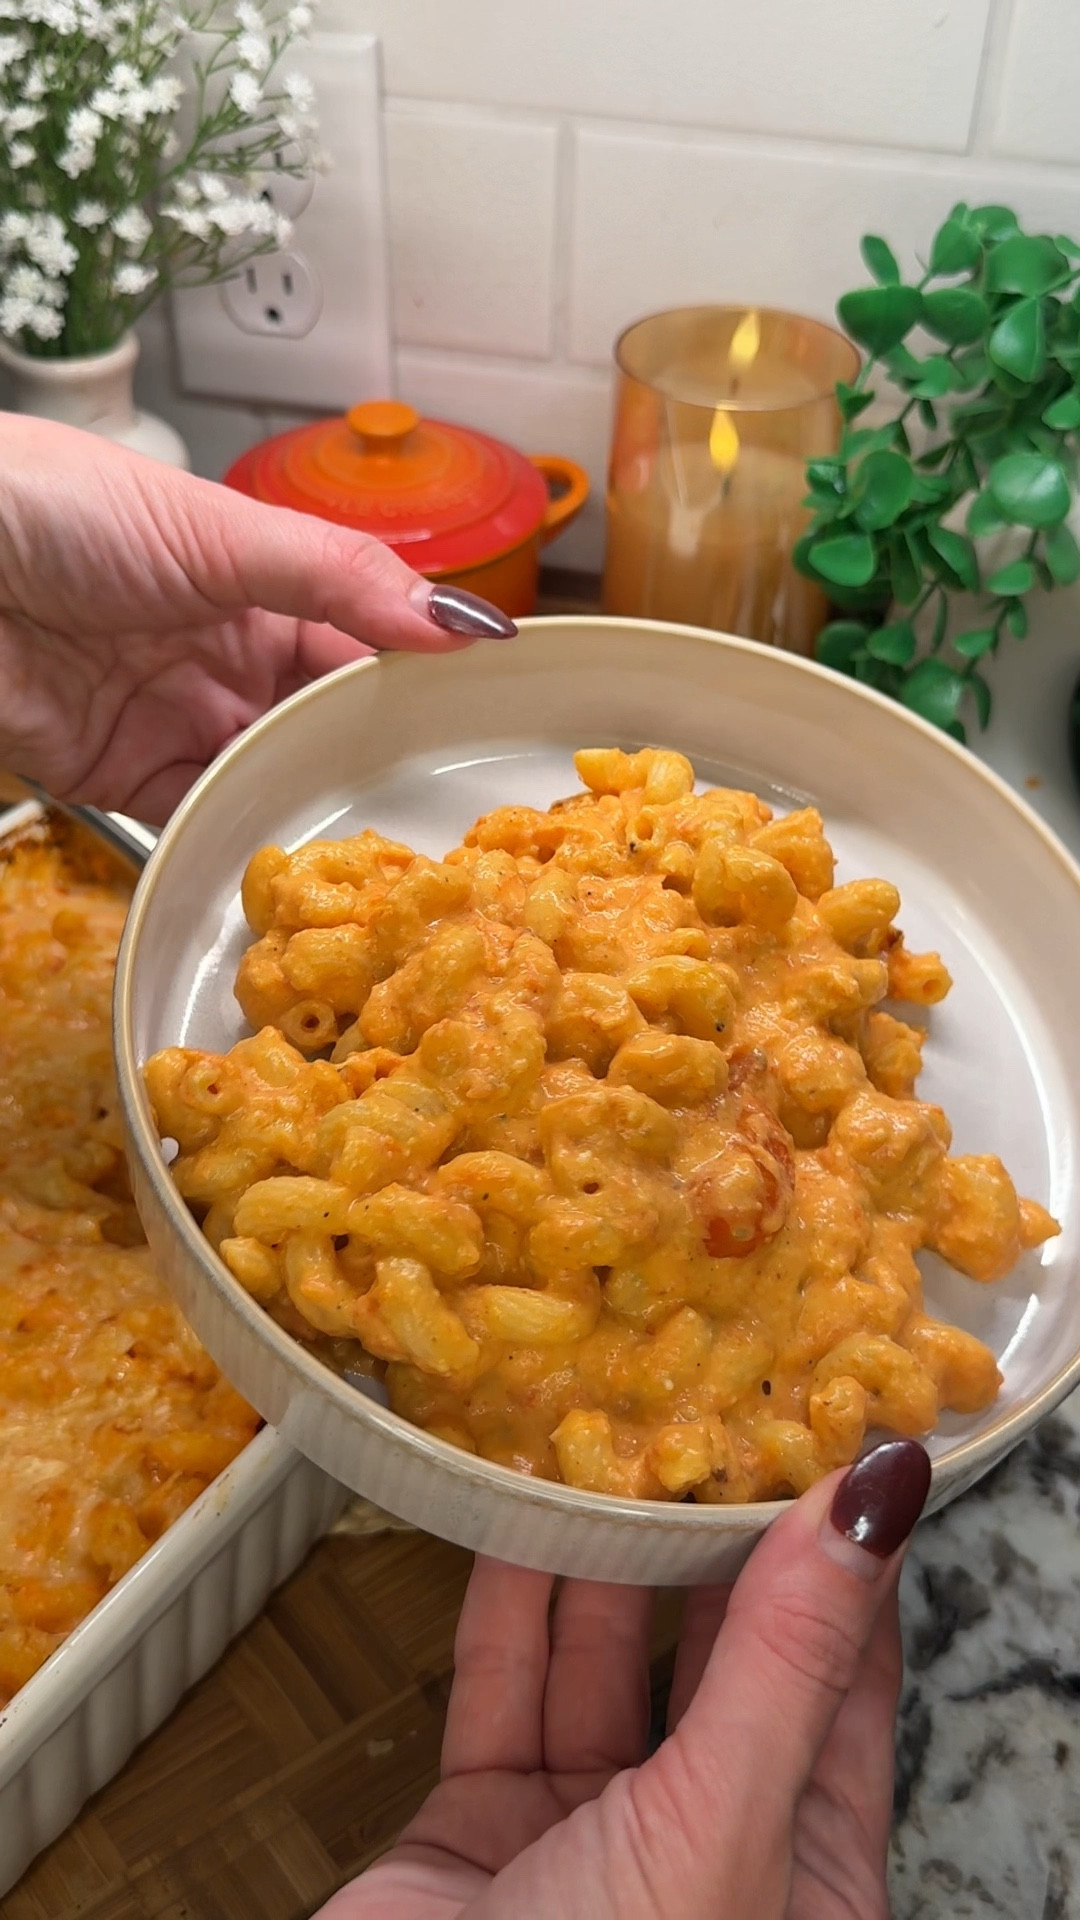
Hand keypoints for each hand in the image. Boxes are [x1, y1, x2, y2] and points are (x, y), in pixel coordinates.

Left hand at [0, 415, 514, 821]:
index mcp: (257, 585)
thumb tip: (460, 621)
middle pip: (317, 725)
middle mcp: (223, 657)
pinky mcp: (121, 778)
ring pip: (265, 781)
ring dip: (306, 809)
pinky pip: (195, 822)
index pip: (358, 645)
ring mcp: (174, 720)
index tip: (480, 727)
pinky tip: (283, 861)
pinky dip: (235, 844)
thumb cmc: (61, 507)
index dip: (413, 683)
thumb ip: (339, 578)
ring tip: (372, 852)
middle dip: (367, 763)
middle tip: (436, 809)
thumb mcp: (220, 530)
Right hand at [316, 1439, 928, 1919]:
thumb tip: (882, 1493)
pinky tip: (511, 1503)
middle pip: (725, 1654)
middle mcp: (709, 1841)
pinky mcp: (481, 1823)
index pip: (846, 1677)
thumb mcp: (723, 1829)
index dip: (842, 1557)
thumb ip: (790, 1658)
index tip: (828, 1428)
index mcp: (807, 1866)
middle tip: (703, 1400)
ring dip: (605, 1551)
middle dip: (714, 1535)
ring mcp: (591, 1831)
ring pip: (609, 1657)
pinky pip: (505, 1683)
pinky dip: (508, 1596)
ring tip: (608, 1429)